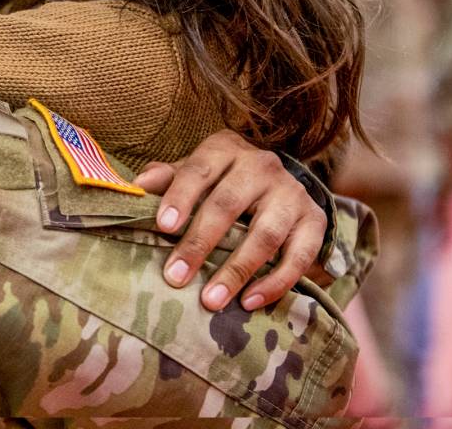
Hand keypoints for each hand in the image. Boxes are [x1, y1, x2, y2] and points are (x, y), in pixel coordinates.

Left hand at [132, 130, 326, 311]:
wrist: (279, 183)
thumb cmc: (221, 181)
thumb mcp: (193, 173)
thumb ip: (166, 179)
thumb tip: (136, 187)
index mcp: (225, 150)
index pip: (198, 171)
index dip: (180, 197)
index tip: (163, 227)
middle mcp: (262, 166)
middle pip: (228, 204)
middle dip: (200, 243)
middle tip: (176, 277)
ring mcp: (292, 193)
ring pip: (264, 234)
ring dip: (236, 270)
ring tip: (211, 300)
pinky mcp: (315, 220)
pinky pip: (298, 255)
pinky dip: (275, 282)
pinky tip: (250, 301)